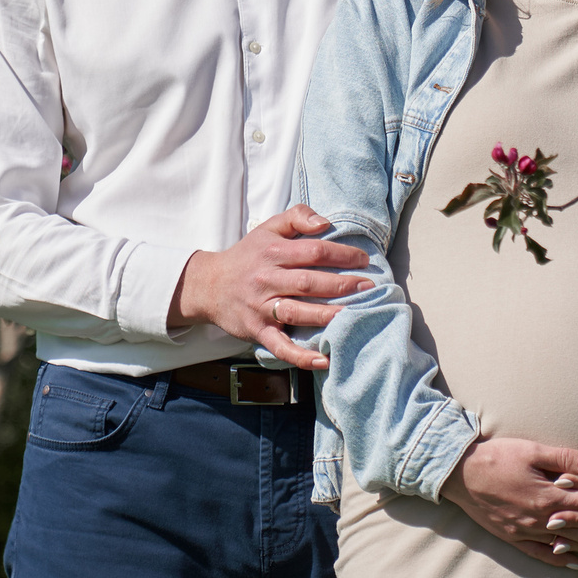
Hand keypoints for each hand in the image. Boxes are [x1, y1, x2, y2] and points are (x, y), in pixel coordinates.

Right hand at [168, 204, 371, 368]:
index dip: (341, 254)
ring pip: (298, 312)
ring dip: (327, 315)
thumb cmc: (246, 256)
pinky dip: (301, 356)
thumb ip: (296, 218)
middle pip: (309, 282)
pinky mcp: (257, 331)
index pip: (313, 251)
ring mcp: (262, 307)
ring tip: (352, 315)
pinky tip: (323, 359)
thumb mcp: (267, 229)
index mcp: (272, 253)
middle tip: (369, 287)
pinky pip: (281, 346)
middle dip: (342, 284)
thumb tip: (324, 223)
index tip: (362, 260)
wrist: (208, 285)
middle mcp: (267, 279)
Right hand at [441, 437, 577, 573]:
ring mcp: (528, 532)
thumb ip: (564, 458)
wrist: (458, 474)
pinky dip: (566, 561)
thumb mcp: (530, 449)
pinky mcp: (515, 538)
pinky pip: (545, 556)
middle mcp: (542, 520)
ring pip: (571, 545)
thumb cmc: (495, 456)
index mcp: (548, 496)